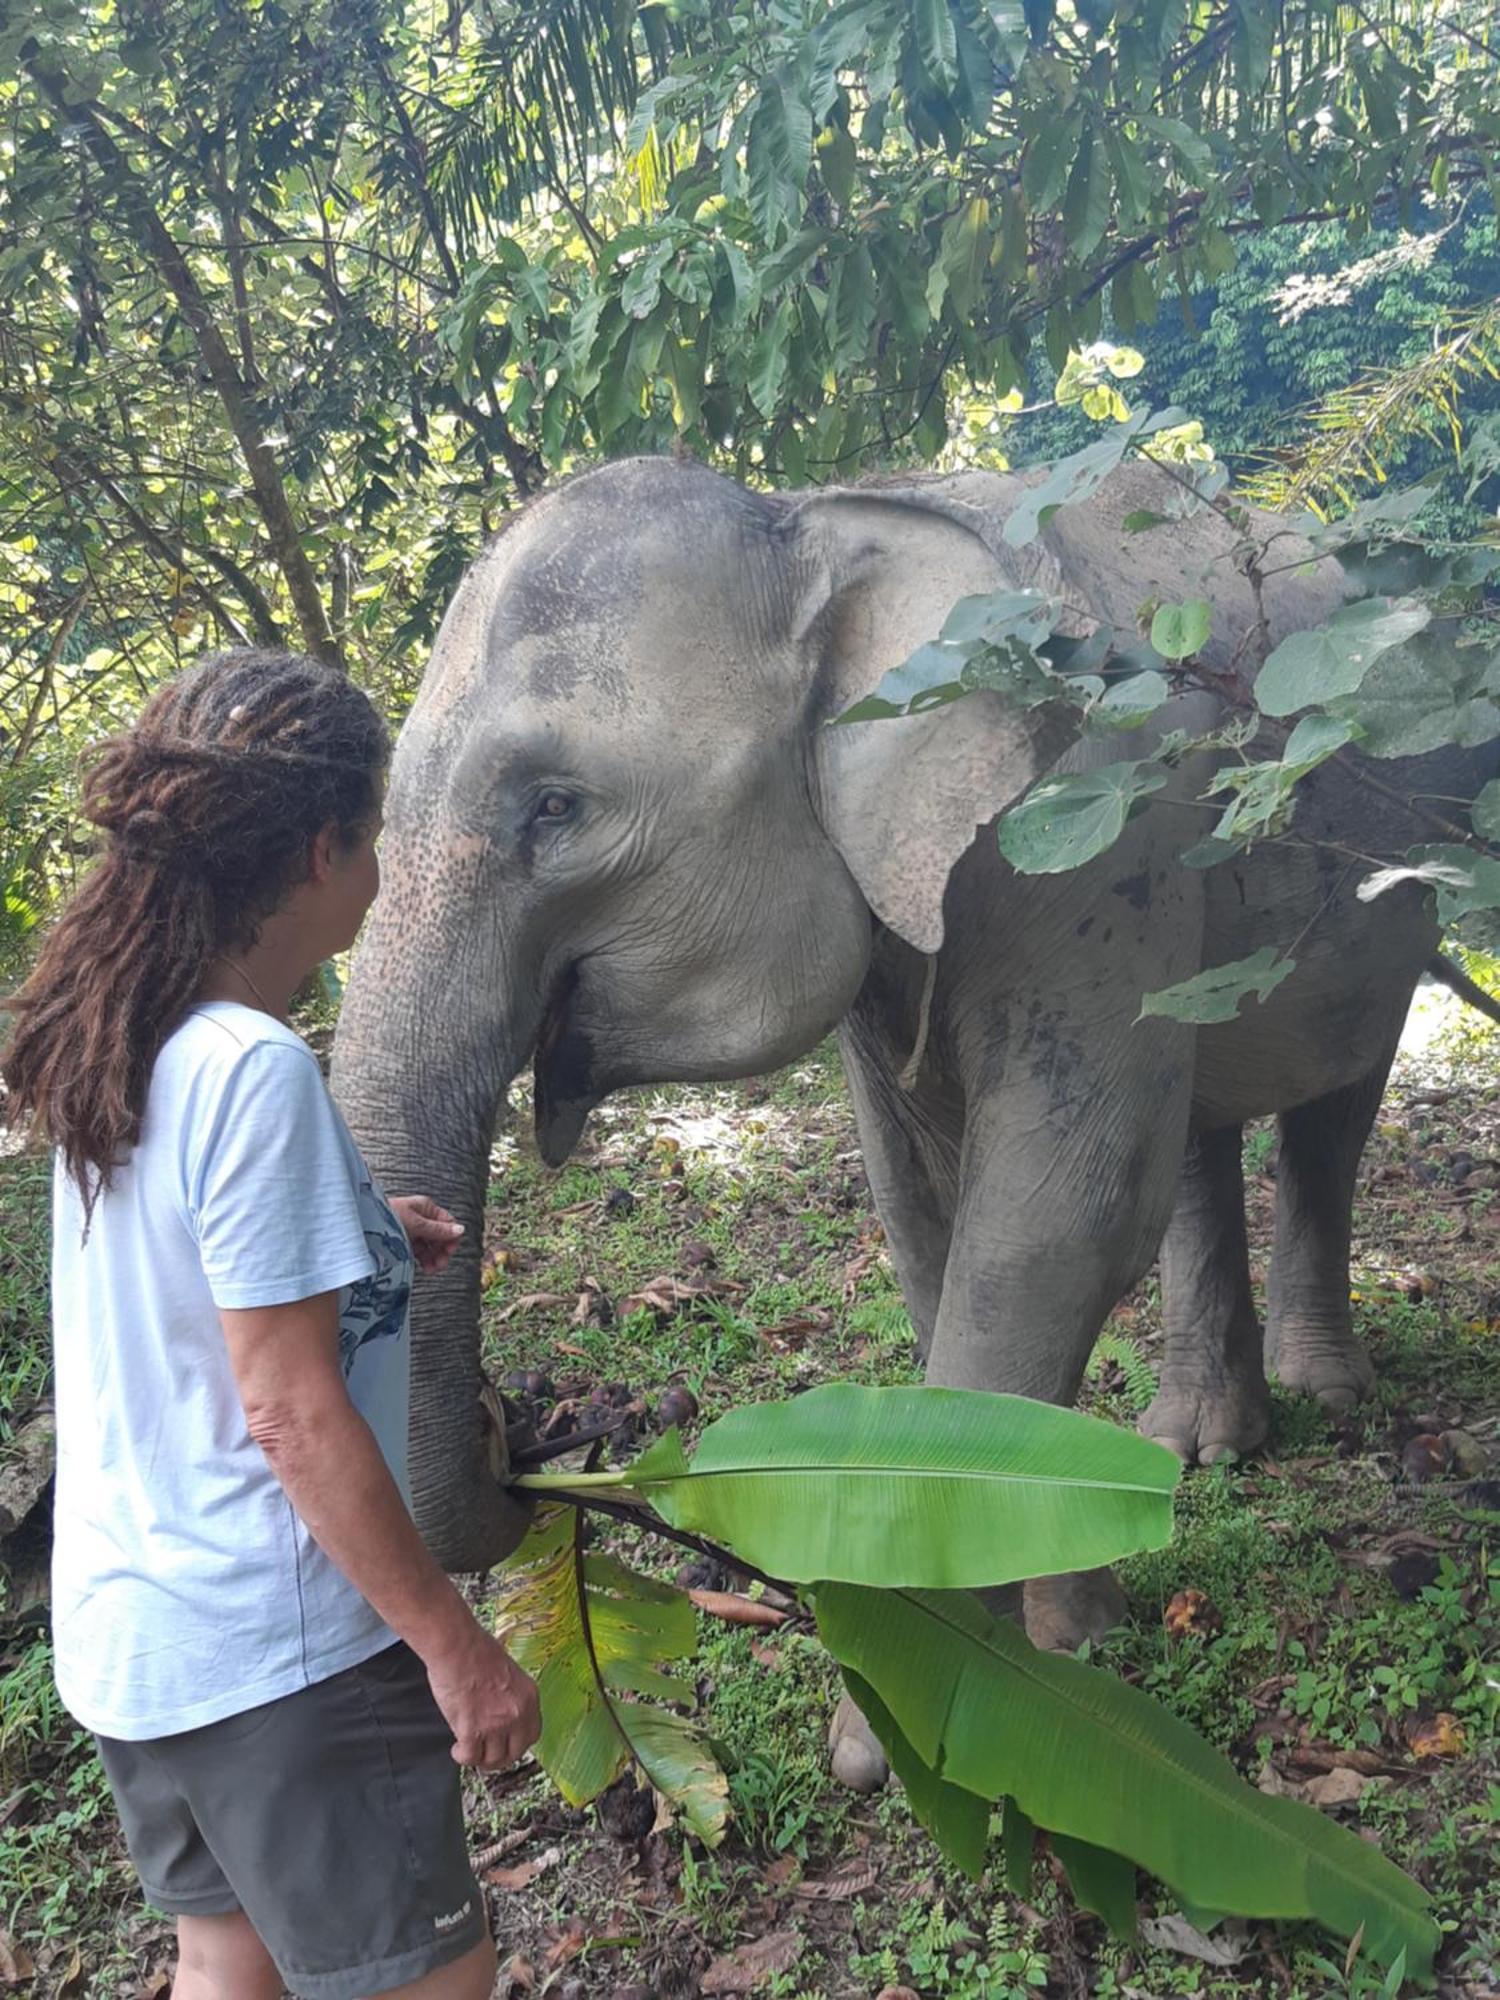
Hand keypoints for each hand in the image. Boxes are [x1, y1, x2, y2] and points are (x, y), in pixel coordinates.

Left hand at [389, 1194, 464, 1273]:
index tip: (450, 1251)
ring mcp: (413, 1231)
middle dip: (442, 1250)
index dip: (452, 1237)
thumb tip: (461, 1230)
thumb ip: (438, 1229)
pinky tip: (425, 1268)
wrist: (363, 1225)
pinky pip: (420, 1252)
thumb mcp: (416, 1224)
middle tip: (441, 1265)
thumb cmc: (388, 1218)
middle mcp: (421, 1218)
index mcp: (426, 1208)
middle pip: (440, 1236)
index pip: (448, 1222)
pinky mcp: (405, 1242)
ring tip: (432, 1270)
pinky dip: (425, 1260)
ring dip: (434, 1258)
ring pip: (431, 1246)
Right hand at [425, 1624, 540, 1769]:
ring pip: (493, 1759)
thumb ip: (510, 1697)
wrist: (457, 1646)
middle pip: (514, 1753)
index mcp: (529, 1697)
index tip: (506, 1743)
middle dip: (500, 1757)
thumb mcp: (508, 1672)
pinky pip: (470, 1757)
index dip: (517, 1743)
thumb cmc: (477, 1650)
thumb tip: (502, 1715)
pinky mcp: (472, 1731)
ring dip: (480, 1757)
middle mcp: (517, 1714)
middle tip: (486, 1752)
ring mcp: (496, 1725)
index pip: (532, 1735)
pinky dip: (462, 1757)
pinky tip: (458, 1749)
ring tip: (469, 1749)